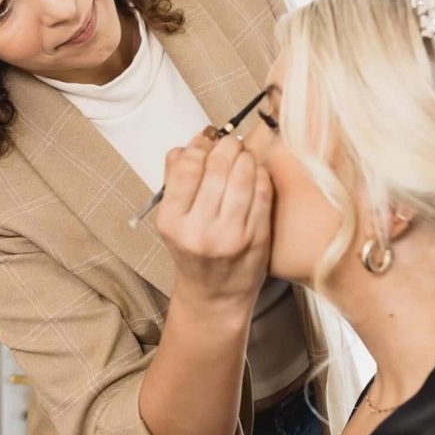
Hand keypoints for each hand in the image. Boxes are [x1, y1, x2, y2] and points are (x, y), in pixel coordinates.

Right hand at [156, 130, 271, 307]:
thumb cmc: (193, 251)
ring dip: (245, 157)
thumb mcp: (172, 219)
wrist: (214, 295)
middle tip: (229, 143)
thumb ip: (174, 179)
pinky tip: (256, 172)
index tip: (206, 138)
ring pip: (242, 176)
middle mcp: (199, 230)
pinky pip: (262, 192)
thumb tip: (190, 143)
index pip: (186, 167)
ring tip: (243, 155)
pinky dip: (261, 174)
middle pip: (216, 167)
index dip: (199, 145)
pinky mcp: (257, 239)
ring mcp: (230, 236)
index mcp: (172, 222)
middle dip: (226, 146)